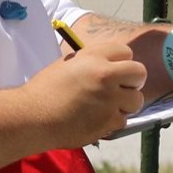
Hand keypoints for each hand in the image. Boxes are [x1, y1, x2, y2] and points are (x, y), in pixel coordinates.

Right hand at [27, 39, 147, 143]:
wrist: (33, 116)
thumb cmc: (44, 90)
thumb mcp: (66, 64)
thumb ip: (90, 62)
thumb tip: (108, 66)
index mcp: (93, 56)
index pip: (125, 51)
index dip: (120, 62)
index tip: (113, 71)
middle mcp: (105, 74)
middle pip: (139, 72)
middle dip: (133, 81)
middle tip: (121, 88)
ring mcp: (109, 99)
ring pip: (136, 100)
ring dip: (125, 104)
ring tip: (108, 107)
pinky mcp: (109, 121)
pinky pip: (123, 119)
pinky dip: (112, 121)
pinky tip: (97, 120)